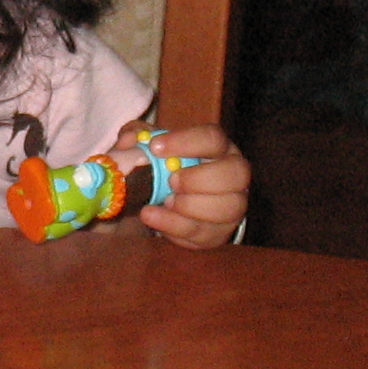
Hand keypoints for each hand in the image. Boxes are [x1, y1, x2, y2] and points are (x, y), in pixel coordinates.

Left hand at [115, 120, 249, 246]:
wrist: (162, 202)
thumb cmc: (161, 167)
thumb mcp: (146, 145)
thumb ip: (135, 134)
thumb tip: (131, 139)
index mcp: (218, 147)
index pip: (213, 137)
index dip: (185, 142)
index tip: (155, 148)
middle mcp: (233, 174)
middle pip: (236, 173)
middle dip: (199, 179)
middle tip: (170, 182)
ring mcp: (231, 206)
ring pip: (228, 208)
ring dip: (190, 206)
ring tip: (164, 202)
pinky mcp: (219, 233)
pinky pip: (206, 234)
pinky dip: (176, 228)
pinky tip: (156, 218)